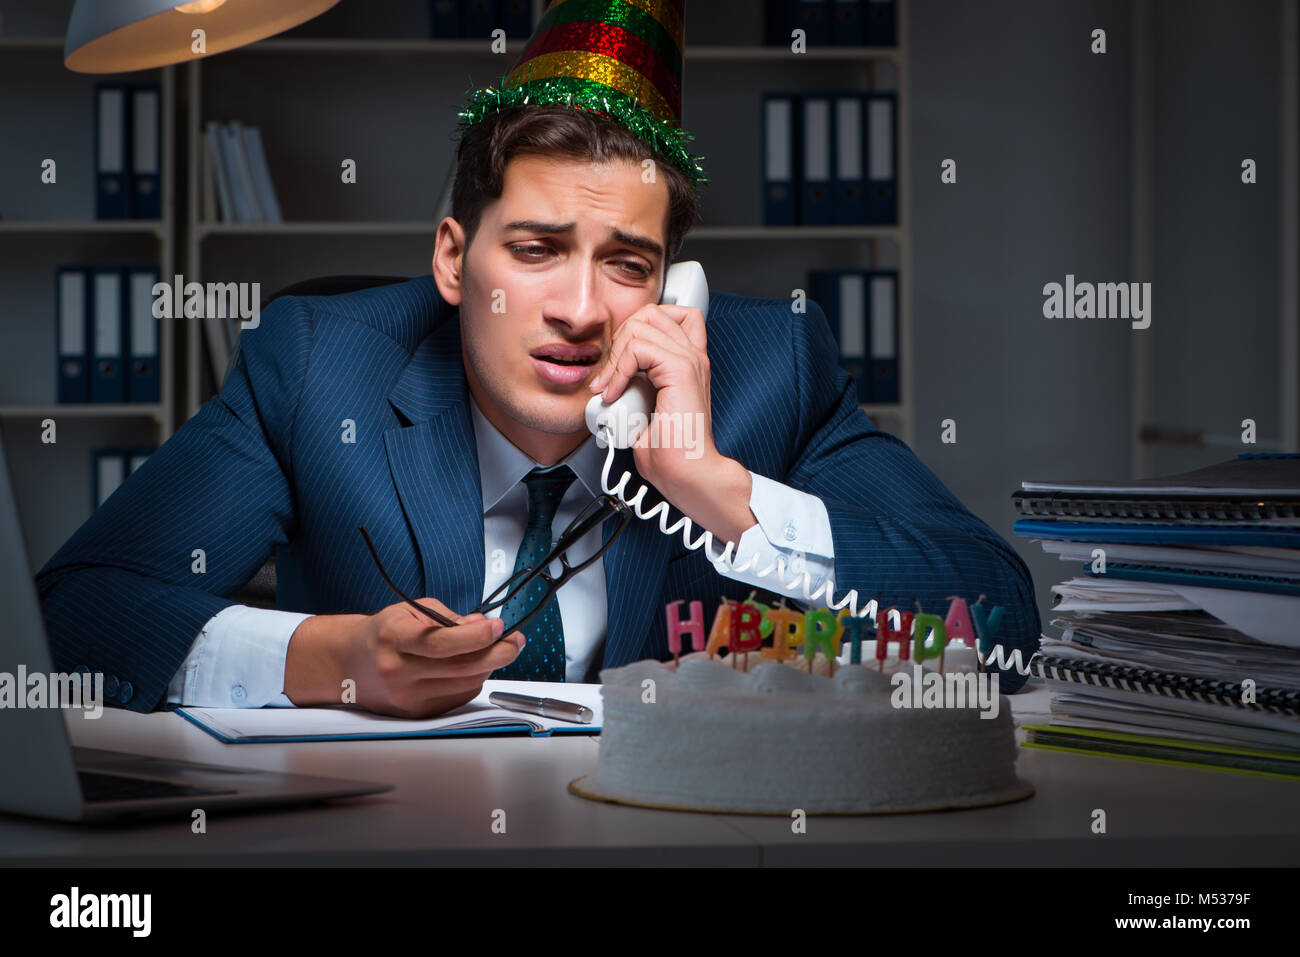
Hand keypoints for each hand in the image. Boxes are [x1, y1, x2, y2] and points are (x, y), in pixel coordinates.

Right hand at [284, 598, 525, 717]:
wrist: (348, 664)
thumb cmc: (383, 633)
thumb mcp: (411, 611)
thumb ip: (448, 618)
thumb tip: (483, 626)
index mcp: (395, 639)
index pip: (442, 642)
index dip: (477, 636)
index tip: (499, 626)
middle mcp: (398, 671)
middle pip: (461, 668)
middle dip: (498, 652)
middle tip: (515, 640)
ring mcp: (407, 698)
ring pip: (465, 685)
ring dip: (487, 666)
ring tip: (491, 649)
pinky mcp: (416, 714)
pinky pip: (459, 698)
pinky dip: (472, 681)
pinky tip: (469, 667)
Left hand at [587, 303, 756, 545]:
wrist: (686, 474)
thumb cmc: (670, 453)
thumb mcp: (643, 410)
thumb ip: (633, 388)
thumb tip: (604, 386)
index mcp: (688, 363)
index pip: (669, 315)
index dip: (637, 329)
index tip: (618, 366)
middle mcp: (693, 356)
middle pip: (652, 312)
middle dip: (621, 338)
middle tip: (610, 376)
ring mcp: (690, 360)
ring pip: (642, 324)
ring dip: (616, 356)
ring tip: (610, 387)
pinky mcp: (681, 370)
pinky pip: (639, 347)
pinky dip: (619, 369)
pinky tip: (616, 394)